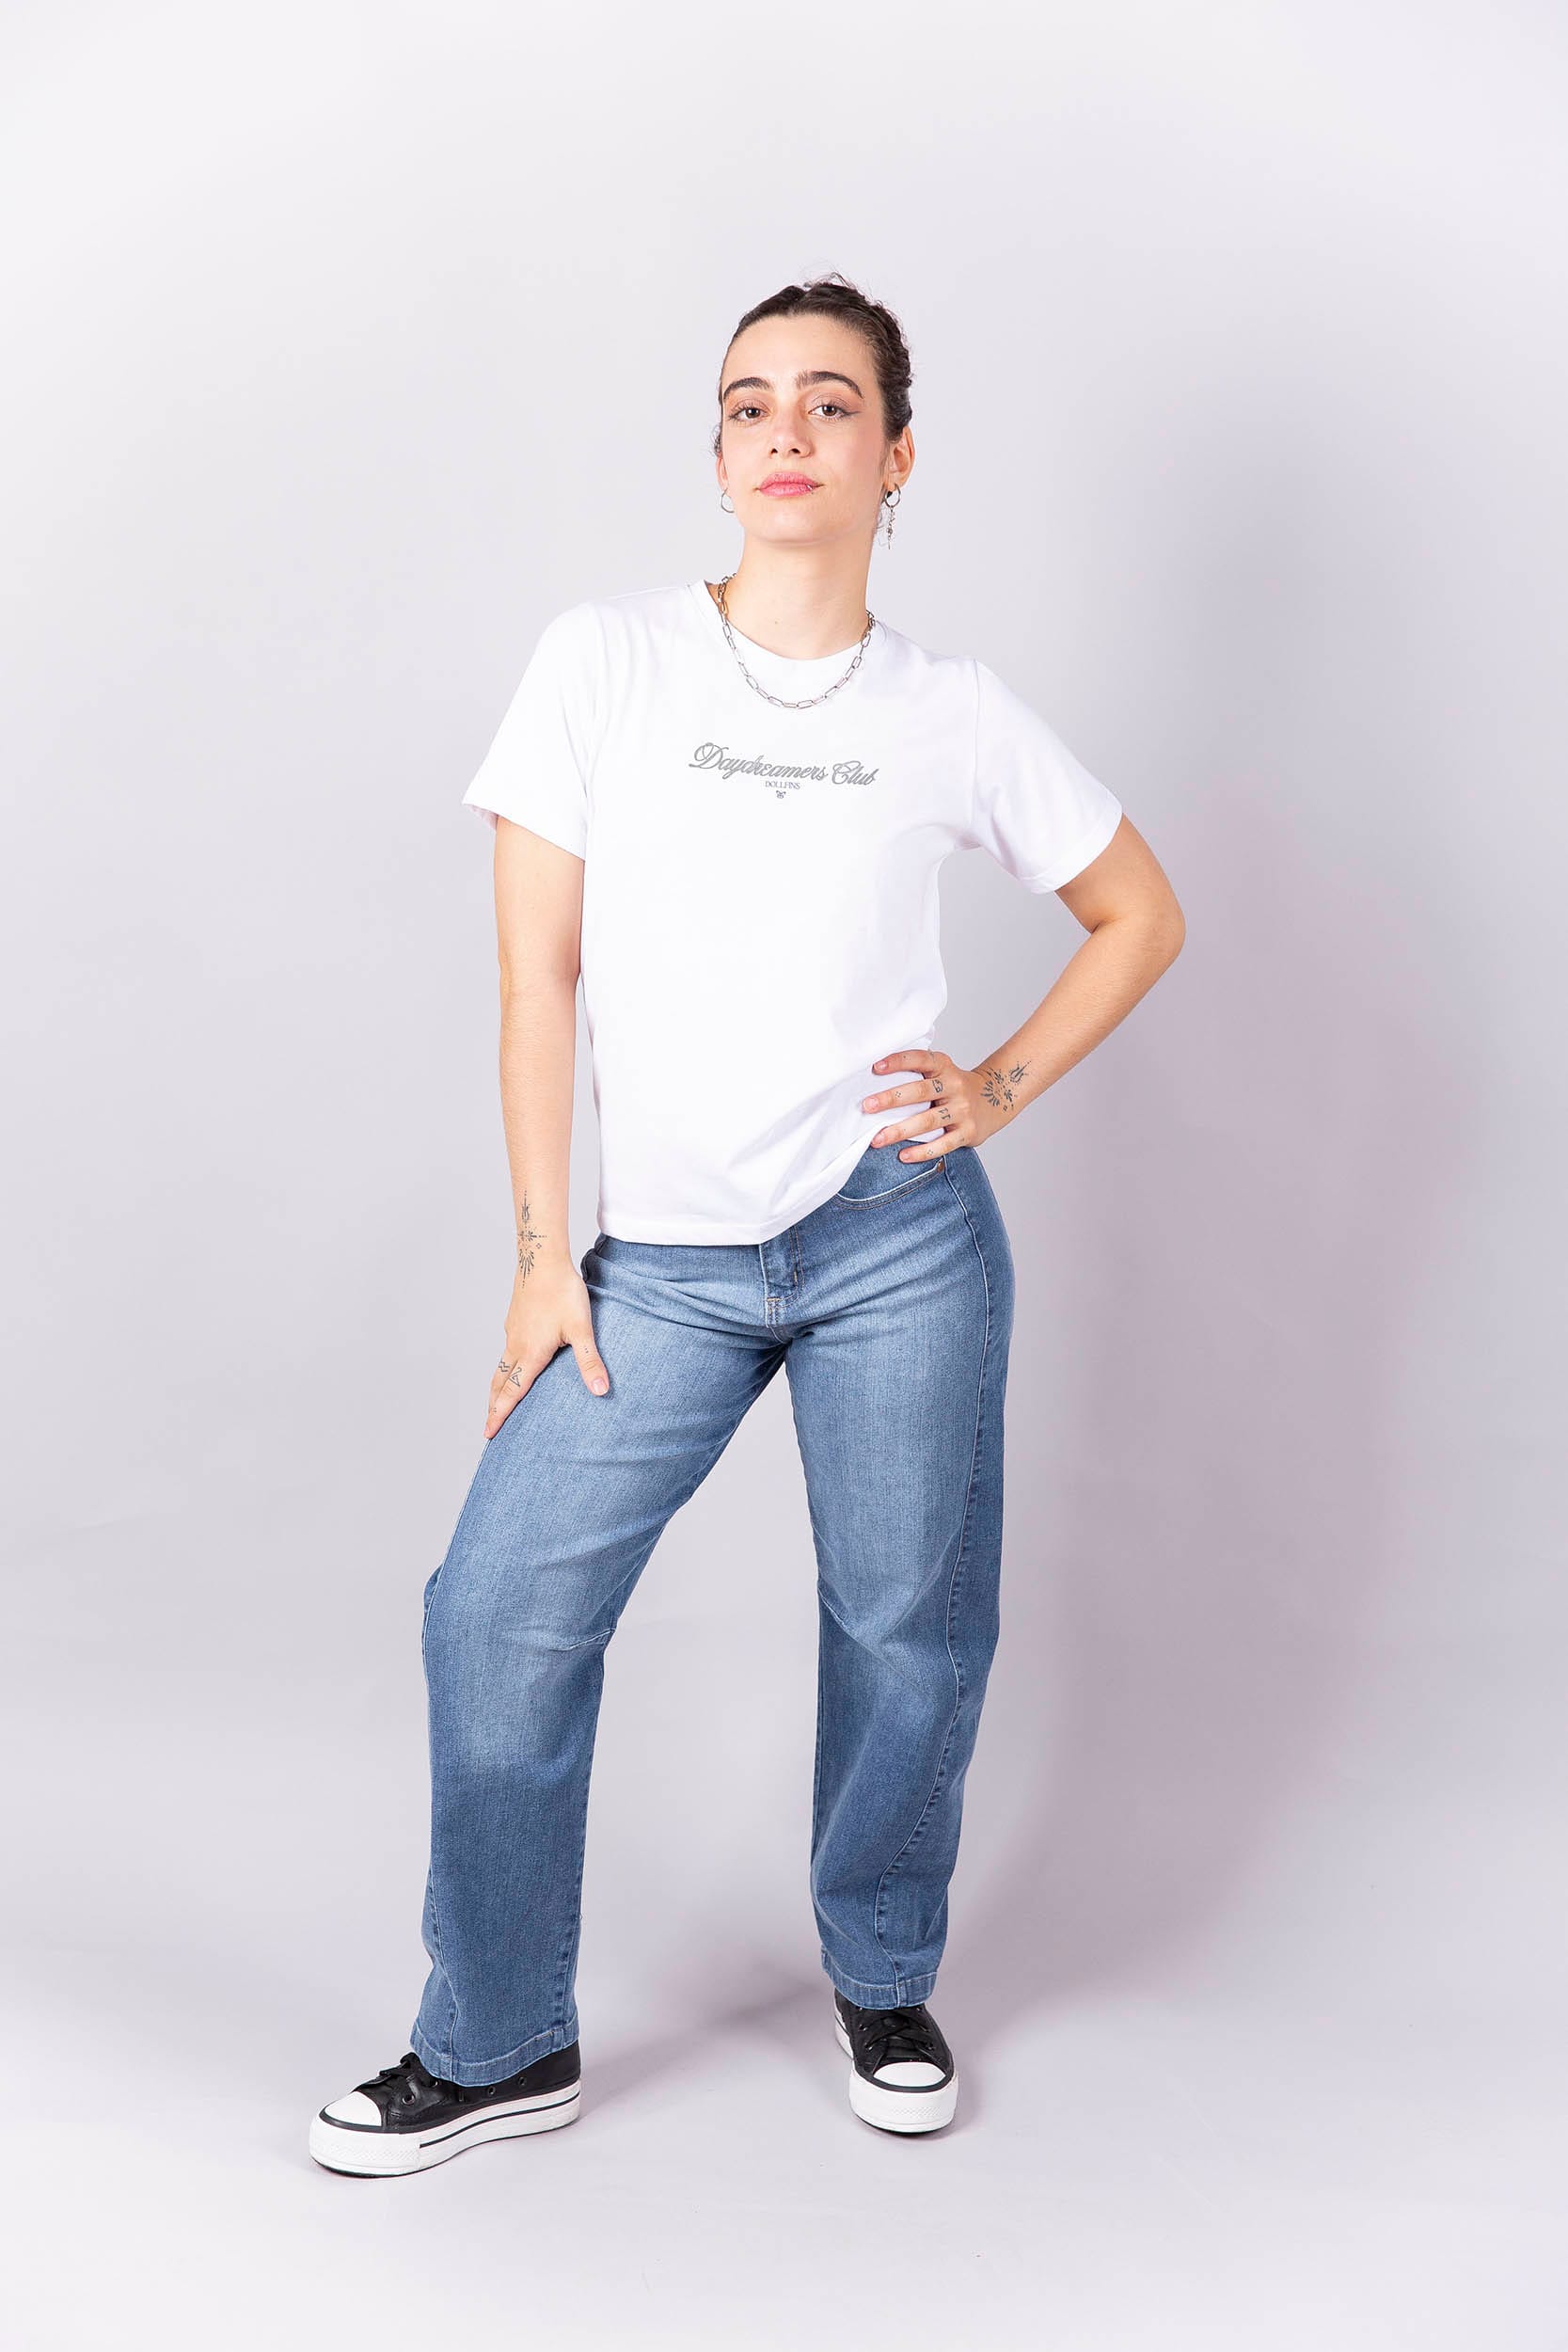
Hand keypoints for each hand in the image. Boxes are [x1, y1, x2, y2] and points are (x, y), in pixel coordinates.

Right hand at [485, 1259, 609, 1438]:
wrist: (541, 1259)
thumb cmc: (562, 1292)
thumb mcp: (581, 1329)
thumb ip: (590, 1361)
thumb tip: (600, 1390)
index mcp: (531, 1353)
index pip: (512, 1392)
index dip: (501, 1415)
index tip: (489, 1434)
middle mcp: (517, 1346)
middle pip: (500, 1383)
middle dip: (493, 1407)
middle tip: (488, 1427)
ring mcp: (513, 1332)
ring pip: (501, 1367)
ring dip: (496, 1387)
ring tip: (495, 1401)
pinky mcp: (515, 1320)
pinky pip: (506, 1351)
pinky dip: (504, 1367)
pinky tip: (514, 1363)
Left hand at [860, 1046, 1014, 1160]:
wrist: (997, 1099)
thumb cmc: (954, 1086)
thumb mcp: (942, 1070)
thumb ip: (918, 1072)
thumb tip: (874, 1077)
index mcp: (944, 1067)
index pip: (920, 1059)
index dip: (898, 1061)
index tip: (875, 1067)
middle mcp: (954, 1086)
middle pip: (920, 1092)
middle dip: (891, 1099)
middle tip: (867, 1106)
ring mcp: (962, 1110)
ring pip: (928, 1121)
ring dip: (900, 1131)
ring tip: (877, 1139)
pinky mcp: (968, 1132)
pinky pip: (943, 1144)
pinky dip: (922, 1151)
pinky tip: (903, 1155)